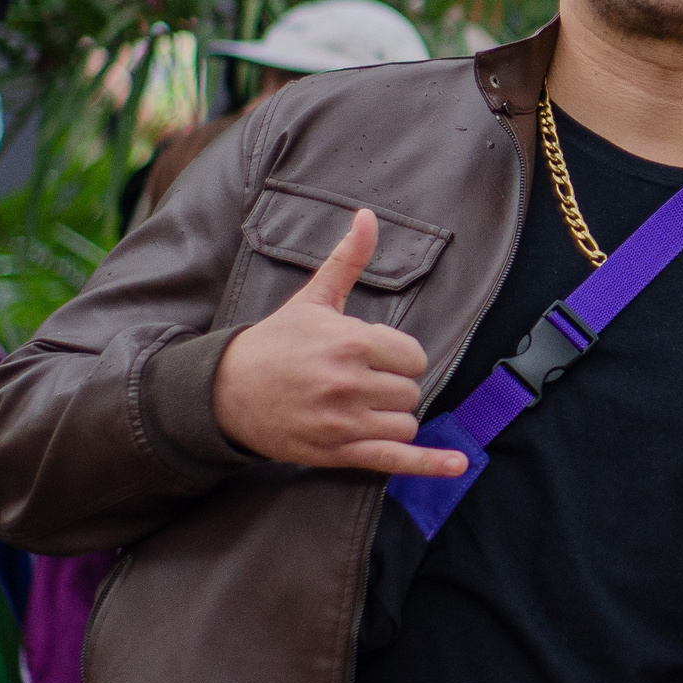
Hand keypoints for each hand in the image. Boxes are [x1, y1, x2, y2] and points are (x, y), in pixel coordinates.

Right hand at [212, 209, 464, 476]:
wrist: (224, 391)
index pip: (414, 357)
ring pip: (406, 423)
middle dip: (392, 386)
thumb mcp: (314, 298)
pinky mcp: (336, 453)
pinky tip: (457, 466)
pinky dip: (430, 465)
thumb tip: (369, 216)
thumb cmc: (276, 342)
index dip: (398, 358)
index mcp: (351, 342)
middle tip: (358, 382)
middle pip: (411, 391)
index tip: (371, 357)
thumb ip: (348, 259)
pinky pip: (395, 461)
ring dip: (392, 418)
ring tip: (360, 407)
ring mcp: (343, 422)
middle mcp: (349, 383)